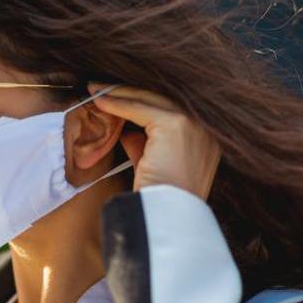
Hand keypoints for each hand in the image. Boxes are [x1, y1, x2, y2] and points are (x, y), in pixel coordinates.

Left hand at [87, 84, 221, 200]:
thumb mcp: (152, 163)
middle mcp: (206, 127)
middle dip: (128, 91)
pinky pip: (140, 107)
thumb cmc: (157, 197)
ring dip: (120, 92)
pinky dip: (118, 102)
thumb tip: (126, 128)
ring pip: (150, 99)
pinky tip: (100, 100)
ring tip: (96, 88)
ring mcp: (194, 124)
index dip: (140, 100)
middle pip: (161, 99)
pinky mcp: (177, 124)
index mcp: (206, 137)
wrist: (166, 216)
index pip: (169, 109)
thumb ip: (143, 142)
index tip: (116, 95)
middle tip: (100, 86)